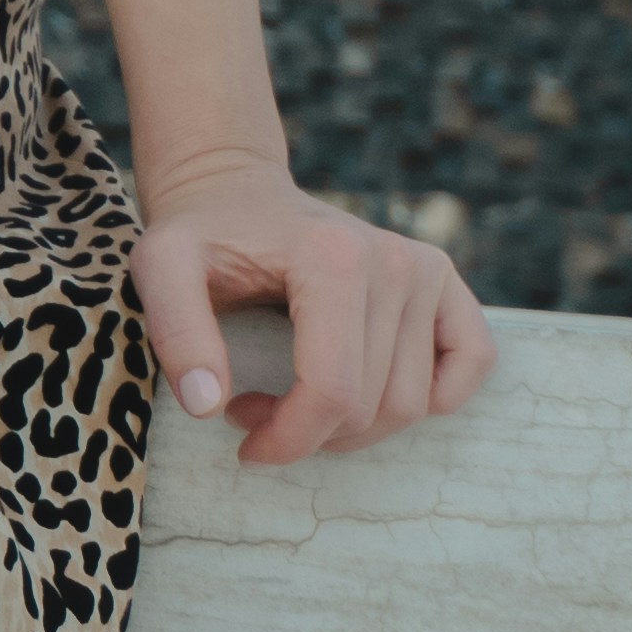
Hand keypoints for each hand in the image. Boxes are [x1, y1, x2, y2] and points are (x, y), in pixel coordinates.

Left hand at [130, 149, 491, 465]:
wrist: (235, 193)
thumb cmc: (200, 237)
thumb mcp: (160, 270)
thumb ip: (177, 333)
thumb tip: (208, 407)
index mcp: (332, 259)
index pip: (333, 391)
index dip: (287, 438)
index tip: (242, 436)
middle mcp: (393, 260)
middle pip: (371, 406)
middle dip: (309, 433)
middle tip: (255, 411)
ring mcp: (425, 268)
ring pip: (412, 403)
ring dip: (352, 426)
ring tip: (293, 398)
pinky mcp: (444, 280)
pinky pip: (471, 361)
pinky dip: (434, 397)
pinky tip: (374, 392)